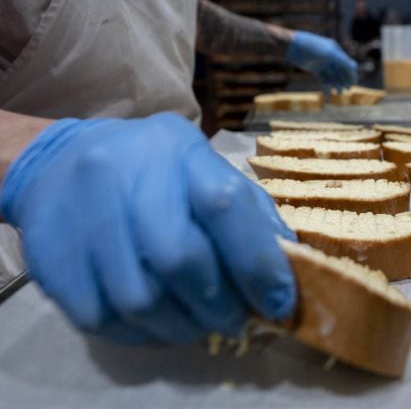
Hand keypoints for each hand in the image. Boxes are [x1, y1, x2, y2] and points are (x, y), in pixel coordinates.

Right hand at [1, 113, 295, 343]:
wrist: (58, 162)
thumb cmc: (152, 169)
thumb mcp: (205, 168)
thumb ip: (249, 213)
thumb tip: (285, 273)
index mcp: (177, 151)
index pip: (224, 205)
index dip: (258, 263)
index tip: (278, 302)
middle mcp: (123, 176)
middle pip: (180, 260)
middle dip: (219, 306)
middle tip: (236, 322)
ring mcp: (82, 217)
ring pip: (141, 300)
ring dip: (183, 327)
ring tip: (199, 326)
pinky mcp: (50, 257)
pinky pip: (103, 319)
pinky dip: (142, 335)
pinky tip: (159, 324)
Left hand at [286, 31, 357, 89]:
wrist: (292, 46)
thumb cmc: (310, 47)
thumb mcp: (328, 54)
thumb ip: (342, 61)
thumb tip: (355, 68)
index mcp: (335, 51)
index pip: (347, 64)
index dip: (351, 74)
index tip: (352, 84)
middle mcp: (331, 57)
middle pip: (341, 71)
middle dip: (344, 80)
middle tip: (346, 90)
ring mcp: (323, 63)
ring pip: (333, 76)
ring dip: (336, 84)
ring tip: (338, 93)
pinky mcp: (315, 69)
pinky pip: (324, 79)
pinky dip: (327, 86)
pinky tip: (328, 94)